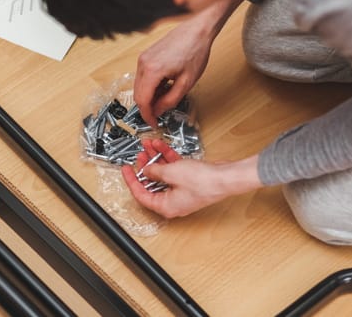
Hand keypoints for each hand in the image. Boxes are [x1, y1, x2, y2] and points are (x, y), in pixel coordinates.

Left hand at [122, 139, 261, 217]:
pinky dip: (167, 158)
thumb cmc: (203, 182)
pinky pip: (174, 170)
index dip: (131, 181)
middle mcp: (173, 201)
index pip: (141, 195)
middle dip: (145, 166)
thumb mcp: (171, 173)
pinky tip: (161, 147)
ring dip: (155, 159)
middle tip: (139, 155)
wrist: (225, 177)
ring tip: (148, 146)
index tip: (126, 170)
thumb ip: (155, 172)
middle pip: (152, 183)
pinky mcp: (189, 181)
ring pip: (163, 174)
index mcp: (165, 206)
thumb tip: (146, 171)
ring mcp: (181, 191)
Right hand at [134, 0, 241, 126]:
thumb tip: (159, 111)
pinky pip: (143, 77)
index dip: (147, 115)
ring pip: (139, 86)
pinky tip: (164, 87)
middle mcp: (143, 63)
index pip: (142, 101)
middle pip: (138, 94)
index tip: (154, 123)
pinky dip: (150, 86)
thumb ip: (170, 100)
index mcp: (152, 70)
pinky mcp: (146, 56)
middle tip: (160, 114)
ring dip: (149, 96)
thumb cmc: (195, 51)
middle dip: (148, 107)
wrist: (197, 29)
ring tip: (166, 98)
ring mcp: (143, 58)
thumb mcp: (186, 82)